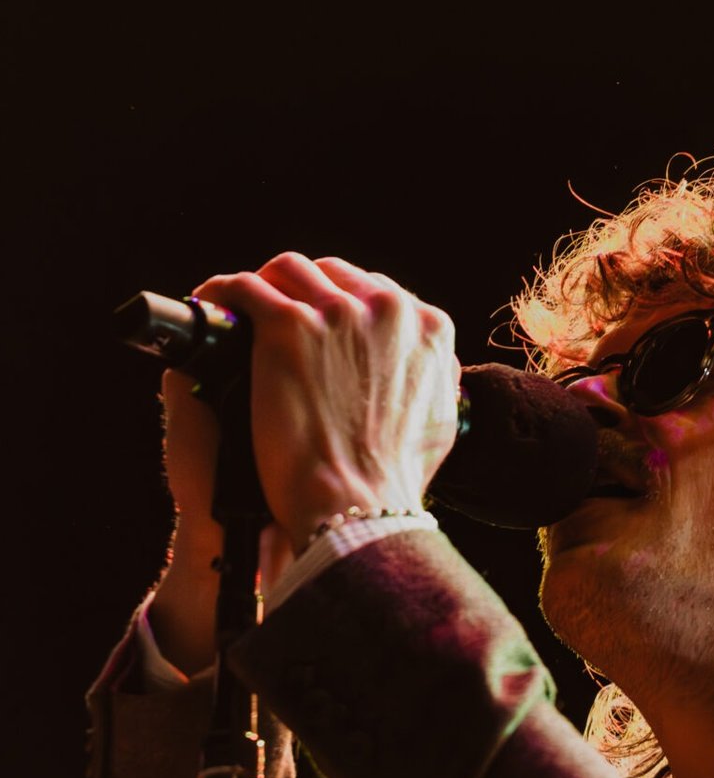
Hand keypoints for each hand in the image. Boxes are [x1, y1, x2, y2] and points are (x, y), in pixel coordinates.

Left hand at [183, 253, 459, 553]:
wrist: (357, 506)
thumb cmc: (394, 480)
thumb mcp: (437, 421)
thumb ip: (431, 382)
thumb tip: (429, 371)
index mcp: (427, 327)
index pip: (376, 291)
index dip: (342, 304)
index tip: (318, 321)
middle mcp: (387, 309)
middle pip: (333, 274)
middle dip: (303, 292)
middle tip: (276, 319)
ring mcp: (336, 313)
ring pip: (288, 271)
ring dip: (263, 286)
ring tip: (238, 308)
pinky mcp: (288, 325)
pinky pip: (244, 287)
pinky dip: (222, 293)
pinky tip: (211, 306)